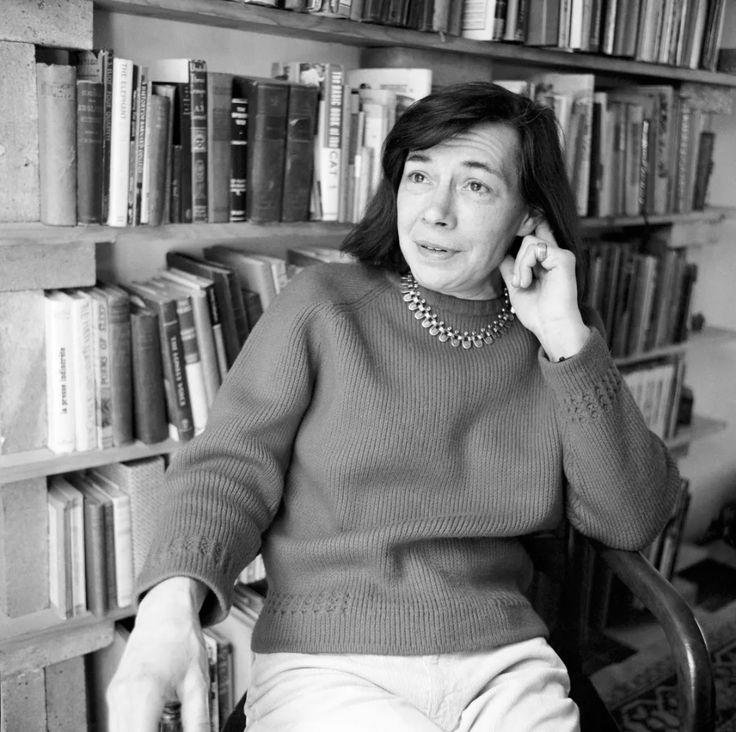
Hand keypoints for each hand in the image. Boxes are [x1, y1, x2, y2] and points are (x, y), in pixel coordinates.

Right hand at [106, 577, 210, 731]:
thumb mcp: (198, 683)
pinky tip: (156, 727)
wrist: (165, 611)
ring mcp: (114, 696)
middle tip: (172, 730)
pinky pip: (117, 726)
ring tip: (166, 726)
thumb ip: (198, 721)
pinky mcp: (114, 695)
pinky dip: (134, 729)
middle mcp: (122, 696)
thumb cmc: (183, 642)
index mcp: (145, 692)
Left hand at [498, 220, 588, 360]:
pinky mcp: (564, 258)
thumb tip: (500, 252)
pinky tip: (526, 282)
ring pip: (529, 241)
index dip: (520, 235)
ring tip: (522, 284)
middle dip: (516, 257)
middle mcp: (555, 255)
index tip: (507, 247)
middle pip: (528, 236)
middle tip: (518, 282)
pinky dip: (524, 265)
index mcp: (546, 261)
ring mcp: (561, 255)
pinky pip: (535, 248)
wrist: (550, 327)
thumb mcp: (516, 286)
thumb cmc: (536, 313)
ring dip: (519, 264)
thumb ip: (510, 268)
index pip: (533, 236)